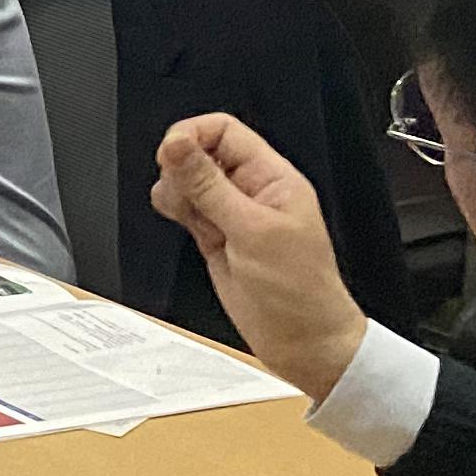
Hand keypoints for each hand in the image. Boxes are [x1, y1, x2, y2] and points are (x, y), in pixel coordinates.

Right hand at [150, 113, 368, 401]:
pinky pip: (185, 207)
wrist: (304, 344)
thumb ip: (209, 186)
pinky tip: (185, 224)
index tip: (171, 156)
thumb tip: (177, 145)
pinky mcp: (215, 236)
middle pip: (199, 152)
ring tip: (194, 218)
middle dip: (181, 168)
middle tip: (186, 195)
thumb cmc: (300, 293)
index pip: (223, 131)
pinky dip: (175, 210)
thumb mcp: (252, 231)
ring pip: (186, 181)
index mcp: (272, 178)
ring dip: (176, 192)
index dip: (192, 135)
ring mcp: (231, 214)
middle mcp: (251, 191)